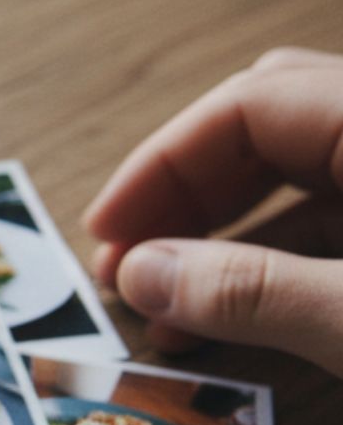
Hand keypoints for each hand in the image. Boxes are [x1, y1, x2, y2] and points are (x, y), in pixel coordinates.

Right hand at [86, 46, 342, 375]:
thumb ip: (254, 291)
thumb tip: (138, 273)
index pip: (248, 105)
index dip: (161, 167)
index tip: (104, 234)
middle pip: (268, 129)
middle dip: (184, 195)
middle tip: (124, 264)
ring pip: (304, 180)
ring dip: (223, 239)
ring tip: (164, 308)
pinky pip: (340, 224)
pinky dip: (278, 265)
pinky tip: (235, 319)